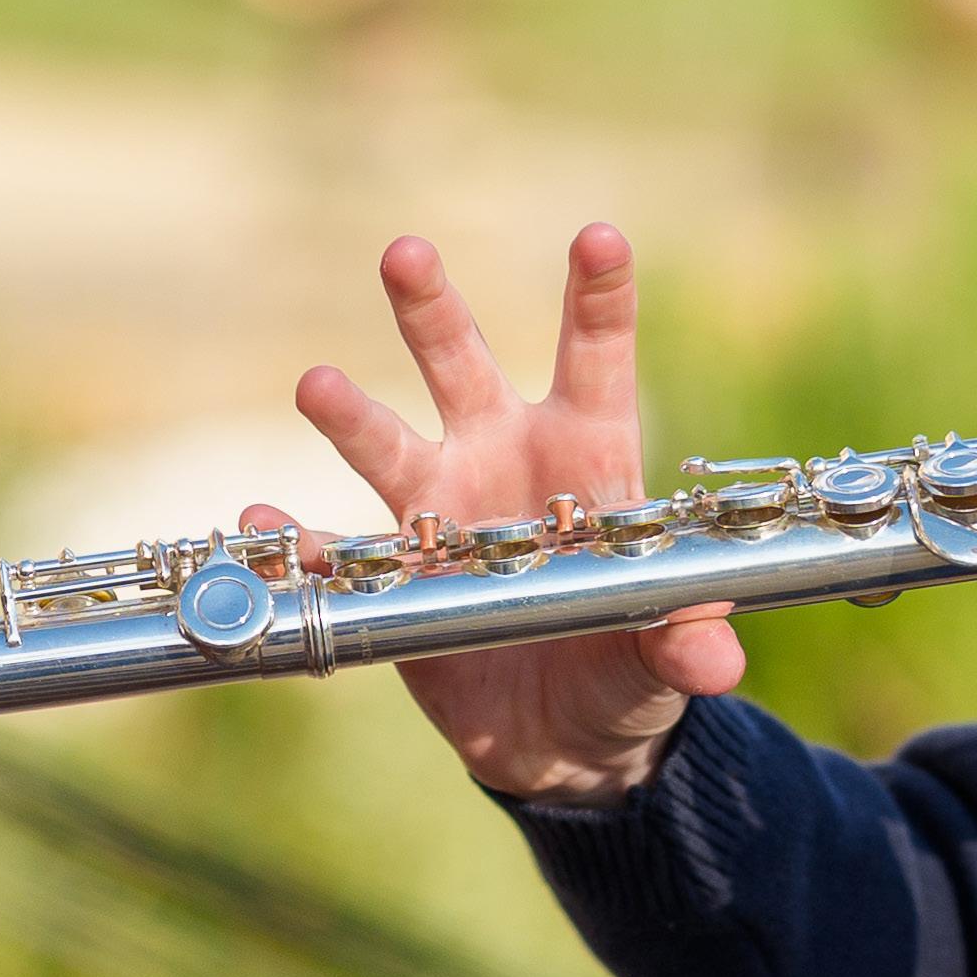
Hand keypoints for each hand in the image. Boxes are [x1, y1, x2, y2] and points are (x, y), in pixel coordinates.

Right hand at [268, 226, 745, 804]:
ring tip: (315, 383)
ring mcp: (440, 509)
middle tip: (404, 252)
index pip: (597, 361)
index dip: (598, 298)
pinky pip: (336, 552)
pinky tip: (262, 526)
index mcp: (588, 455)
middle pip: (463, 367)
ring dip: (351, 414)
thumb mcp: (665, 658)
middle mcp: (505, 459)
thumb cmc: (627, 670)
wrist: (563, 739)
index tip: (598, 236)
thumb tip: (714, 653)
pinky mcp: (393, 574)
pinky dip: (297, 542)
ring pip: (387, 442)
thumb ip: (685, 643)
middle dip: (433, 310)